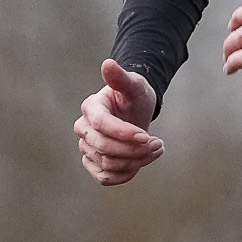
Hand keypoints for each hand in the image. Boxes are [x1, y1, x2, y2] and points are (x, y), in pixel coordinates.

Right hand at [74, 57, 162, 184]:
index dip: (123, 133)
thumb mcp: (134, 85)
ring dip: (136, 161)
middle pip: (103, 147)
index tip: (146, 136)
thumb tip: (108, 64)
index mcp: (91, 107)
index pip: (101, 124)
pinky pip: (105, 178)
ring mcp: (86, 147)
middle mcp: (83, 128)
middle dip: (134, 150)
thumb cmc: (134, 96)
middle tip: (159, 143)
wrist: (134, 113)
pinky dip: (125, 175)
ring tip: (157, 149)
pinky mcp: (93, 163)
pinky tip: (142, 163)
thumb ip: (121, 78)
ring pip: (107, 164)